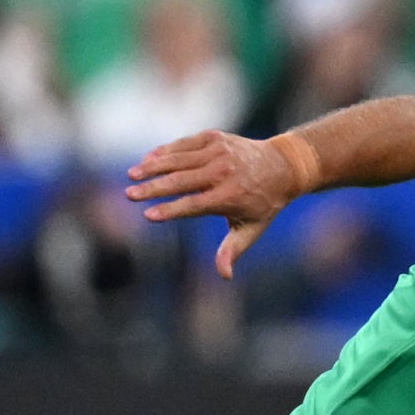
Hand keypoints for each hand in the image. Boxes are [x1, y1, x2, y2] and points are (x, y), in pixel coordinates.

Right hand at [127, 130, 315, 277]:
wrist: (284, 165)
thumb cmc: (263, 203)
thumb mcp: (252, 228)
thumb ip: (233, 250)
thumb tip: (224, 275)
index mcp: (231, 196)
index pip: (194, 204)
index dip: (171, 210)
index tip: (149, 215)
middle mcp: (224, 172)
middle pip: (181, 181)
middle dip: (153, 188)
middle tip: (129, 194)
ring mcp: (219, 152)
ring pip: (178, 160)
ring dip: (153, 167)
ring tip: (132, 175)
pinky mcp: (214, 138)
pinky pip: (184, 145)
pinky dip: (165, 152)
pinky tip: (148, 160)